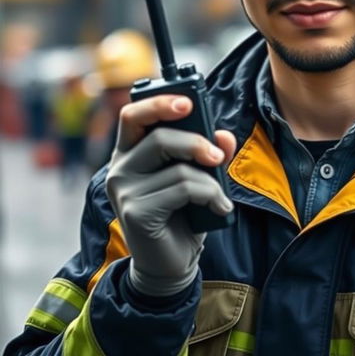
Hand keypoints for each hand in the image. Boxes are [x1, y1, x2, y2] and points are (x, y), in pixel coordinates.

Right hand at [105, 95, 235, 296]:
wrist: (171, 263)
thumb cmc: (183, 213)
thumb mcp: (200, 176)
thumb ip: (211, 152)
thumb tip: (223, 135)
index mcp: (131, 152)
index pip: (132, 115)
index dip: (158, 103)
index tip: (187, 102)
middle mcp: (120, 168)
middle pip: (159, 138)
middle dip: (195, 142)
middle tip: (216, 156)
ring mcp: (124, 191)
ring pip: (177, 167)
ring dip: (209, 180)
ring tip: (220, 196)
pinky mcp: (135, 212)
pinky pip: (182, 189)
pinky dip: (210, 196)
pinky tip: (219, 209)